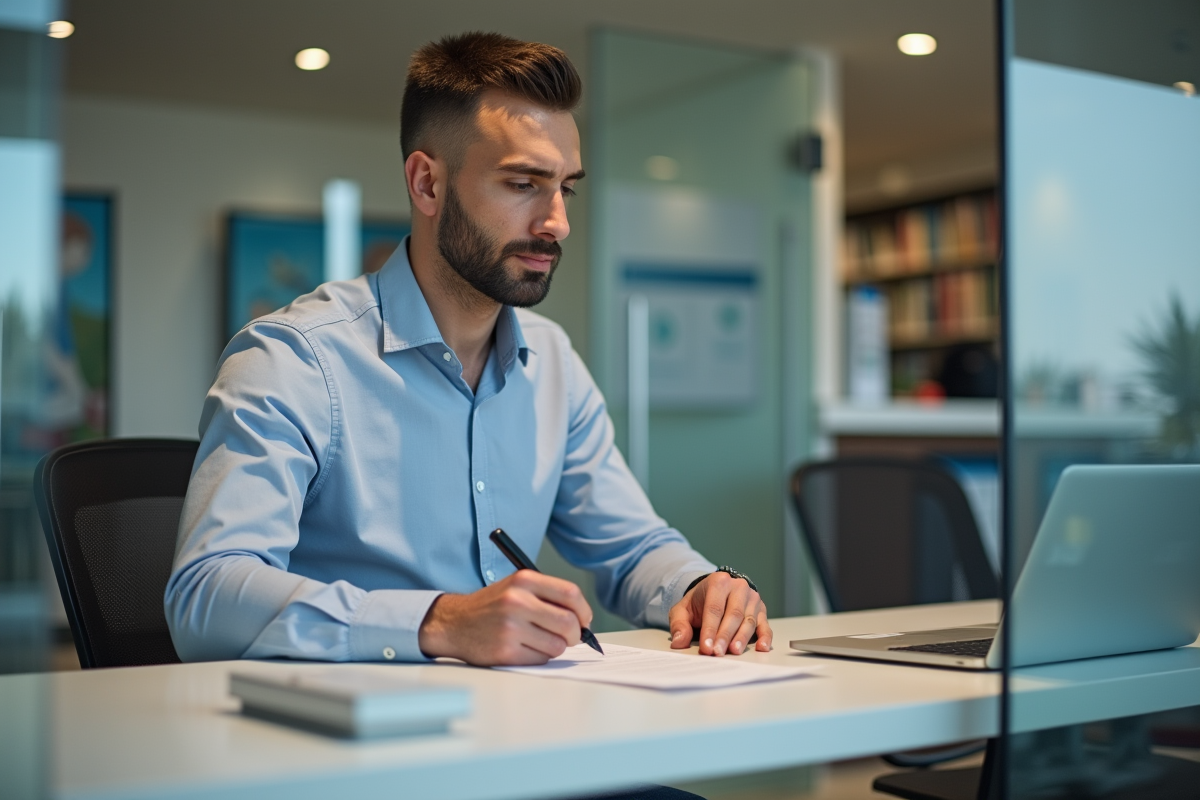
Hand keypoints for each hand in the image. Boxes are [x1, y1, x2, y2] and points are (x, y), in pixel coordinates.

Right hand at [417, 570, 592, 665]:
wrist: (454, 623)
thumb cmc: (493, 606)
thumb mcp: (517, 587)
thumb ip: (548, 596)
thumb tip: (583, 620)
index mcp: (524, 580)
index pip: (571, 594)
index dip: (584, 611)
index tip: (584, 621)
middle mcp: (517, 601)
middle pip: (569, 623)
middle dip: (575, 635)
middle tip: (570, 637)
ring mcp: (510, 627)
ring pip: (557, 645)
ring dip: (555, 647)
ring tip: (540, 640)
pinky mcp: (505, 651)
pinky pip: (541, 659)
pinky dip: (539, 657)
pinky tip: (524, 648)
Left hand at [668, 572, 772, 655]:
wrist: (716, 591)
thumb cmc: (699, 602)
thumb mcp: (683, 609)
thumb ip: (679, 624)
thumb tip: (679, 642)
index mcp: (718, 582)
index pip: (714, 608)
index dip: (710, 629)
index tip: (706, 647)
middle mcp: (738, 587)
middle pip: (733, 614)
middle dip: (725, 635)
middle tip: (718, 652)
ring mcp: (752, 598)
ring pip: (748, 620)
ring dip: (742, 638)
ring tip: (734, 651)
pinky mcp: (761, 611)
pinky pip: (765, 625)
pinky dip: (765, 637)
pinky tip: (761, 648)